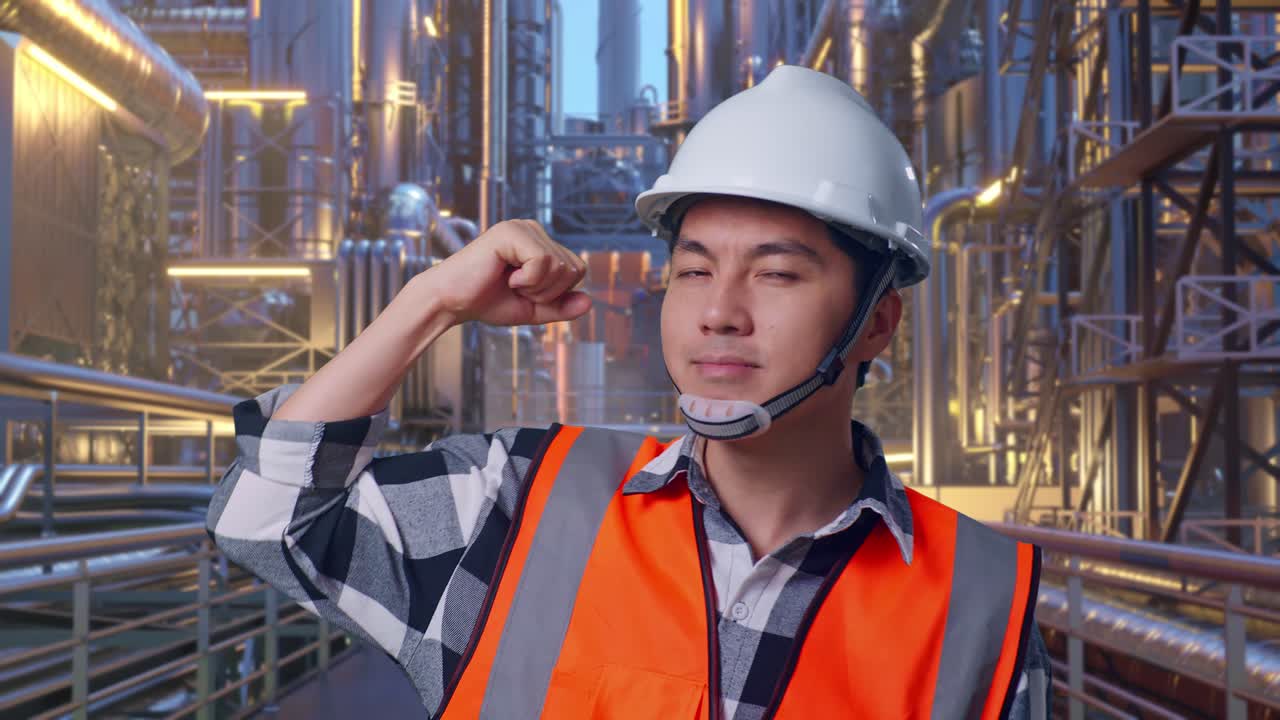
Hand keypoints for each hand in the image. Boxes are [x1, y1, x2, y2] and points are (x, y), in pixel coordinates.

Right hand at [426, 219, 591, 325]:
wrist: (451, 302)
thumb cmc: (487, 301)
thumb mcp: (533, 309)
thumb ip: (561, 306)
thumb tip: (590, 301)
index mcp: (540, 243)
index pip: (577, 269)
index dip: (556, 292)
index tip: (525, 292)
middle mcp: (534, 230)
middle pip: (573, 268)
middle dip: (548, 292)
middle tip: (516, 288)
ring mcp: (522, 227)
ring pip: (560, 266)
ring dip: (536, 287)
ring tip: (510, 282)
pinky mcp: (510, 231)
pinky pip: (543, 262)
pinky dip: (528, 280)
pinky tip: (506, 276)